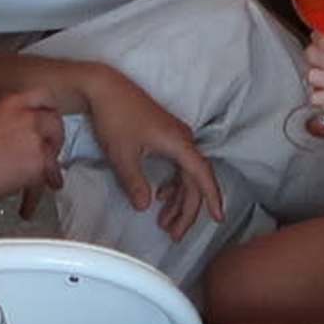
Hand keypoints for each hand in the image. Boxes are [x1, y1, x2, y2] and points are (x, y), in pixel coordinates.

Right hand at [0, 91, 65, 205]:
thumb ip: (7, 125)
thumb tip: (14, 142)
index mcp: (14, 102)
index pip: (43, 97)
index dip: (48, 111)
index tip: (48, 121)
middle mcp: (30, 117)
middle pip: (55, 124)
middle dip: (54, 140)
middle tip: (49, 152)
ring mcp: (37, 139)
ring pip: (53, 154)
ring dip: (50, 169)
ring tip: (46, 183)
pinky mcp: (40, 162)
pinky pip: (45, 179)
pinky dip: (35, 195)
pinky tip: (27, 206)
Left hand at [70, 65, 221, 237]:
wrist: (105, 89)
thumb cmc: (115, 118)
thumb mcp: (123, 155)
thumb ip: (135, 183)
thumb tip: (145, 206)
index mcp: (178, 143)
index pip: (201, 175)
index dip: (211, 198)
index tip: (218, 218)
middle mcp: (182, 139)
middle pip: (194, 180)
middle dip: (187, 210)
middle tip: (174, 235)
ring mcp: (175, 136)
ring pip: (186, 174)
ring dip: (178, 200)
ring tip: (165, 223)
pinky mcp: (166, 135)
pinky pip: (178, 166)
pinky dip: (172, 185)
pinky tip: (160, 197)